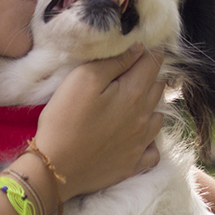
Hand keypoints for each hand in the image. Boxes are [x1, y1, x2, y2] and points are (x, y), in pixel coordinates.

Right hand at [33, 45, 165, 200]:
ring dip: (151, 106)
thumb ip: (114, 62)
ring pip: (158, 117)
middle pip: (157, 88)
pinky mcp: (134, 164)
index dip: (150, 52)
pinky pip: (154, 151)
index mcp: (134, 93)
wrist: (56, 167)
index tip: (145, 47)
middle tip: (135, 71)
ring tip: (136, 103)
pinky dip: (151, 141)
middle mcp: (144, 117)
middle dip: (149, 76)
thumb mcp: (83, 79)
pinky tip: (139, 137)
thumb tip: (138, 49)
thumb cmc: (65, 119)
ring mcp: (141, 143)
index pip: (152, 63)